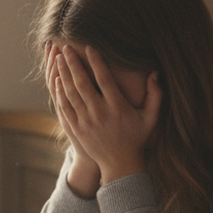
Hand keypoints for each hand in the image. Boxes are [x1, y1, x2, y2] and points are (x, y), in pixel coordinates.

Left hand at [53, 45, 160, 185]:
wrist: (120, 164)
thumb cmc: (137, 137)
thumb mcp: (151, 117)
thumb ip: (155, 94)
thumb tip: (154, 73)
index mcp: (117, 107)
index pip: (104, 79)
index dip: (96, 62)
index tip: (88, 47)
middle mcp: (100, 113)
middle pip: (82, 83)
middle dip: (72, 63)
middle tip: (65, 47)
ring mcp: (86, 122)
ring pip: (70, 93)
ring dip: (63, 74)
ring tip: (57, 59)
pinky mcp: (76, 129)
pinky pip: (64, 107)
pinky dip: (59, 93)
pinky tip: (57, 80)